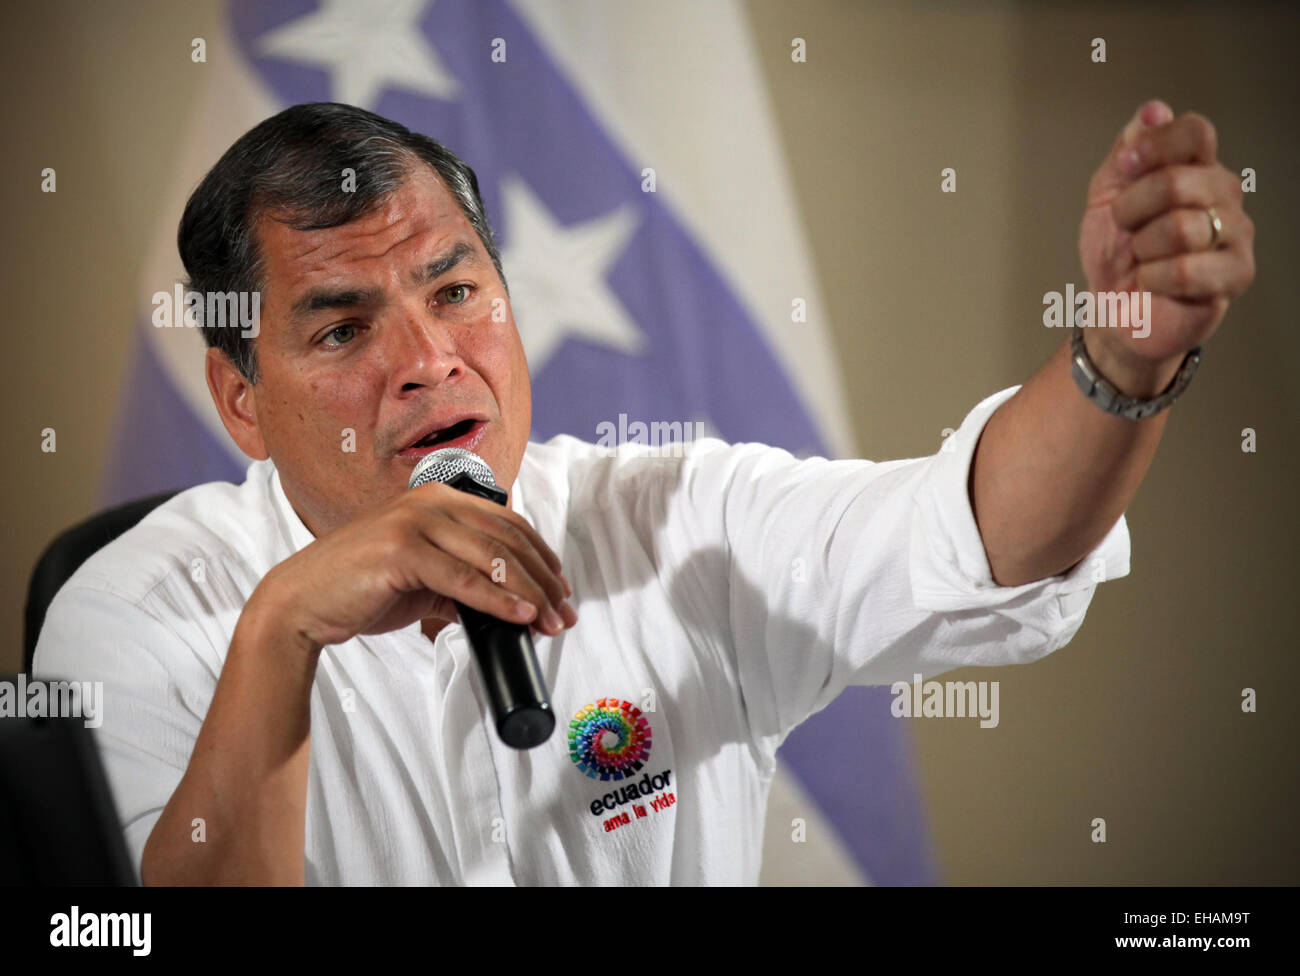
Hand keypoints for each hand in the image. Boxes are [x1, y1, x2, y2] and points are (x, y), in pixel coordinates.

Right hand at [251, 481, 576, 650]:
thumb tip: (511, 607)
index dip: (542, 559)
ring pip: (492, 558)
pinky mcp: (400, 549)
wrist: (303, 603)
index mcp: (440, 500)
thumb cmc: (362, 589)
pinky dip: (498, 600)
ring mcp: (414, 521)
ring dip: (529, 594)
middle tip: (564, 615)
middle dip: (543, 582)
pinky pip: (462, 579)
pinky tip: (520, 616)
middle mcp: (431, 502)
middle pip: (508, 541)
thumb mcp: (425, 580)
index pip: (509, 526)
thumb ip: (463, 583)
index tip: (562, 591)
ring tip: (550, 623)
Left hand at [1077, 100, 1254, 393]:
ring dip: (1142, 248)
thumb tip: (1153, 110)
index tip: (1125, 168)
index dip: (1154, 146)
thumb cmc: (1115, 253)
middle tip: (1126, 229)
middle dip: (1133, 209)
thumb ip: (1128, 151)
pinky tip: (1152, 282)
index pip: (1195, 132)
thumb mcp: (1107, 195)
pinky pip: (1186, 269)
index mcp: (1196, 167)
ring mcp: (1235, 233)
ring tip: (1142, 259)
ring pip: (1181, 227)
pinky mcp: (1236, 274)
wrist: (1113, 309)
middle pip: (1181, 180)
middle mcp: (1223, 194)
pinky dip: (1153, 278)